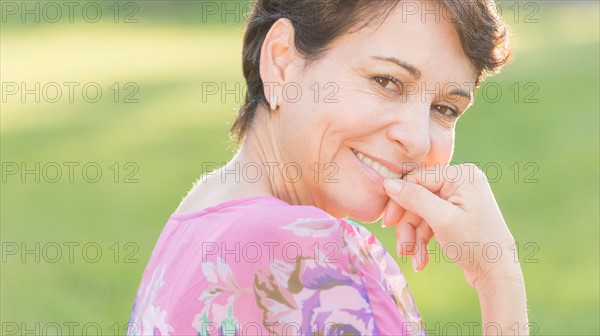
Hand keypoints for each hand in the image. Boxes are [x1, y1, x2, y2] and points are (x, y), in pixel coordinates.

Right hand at [382, 164, 520, 287]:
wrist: (498, 275)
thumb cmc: (475, 245)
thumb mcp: (442, 220)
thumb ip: (414, 198)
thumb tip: (388, 183)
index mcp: (462, 175)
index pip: (417, 179)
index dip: (399, 200)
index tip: (387, 223)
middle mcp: (461, 182)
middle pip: (417, 198)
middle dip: (408, 226)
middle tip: (402, 248)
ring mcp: (459, 198)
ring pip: (420, 213)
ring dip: (414, 238)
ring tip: (413, 259)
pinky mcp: (455, 214)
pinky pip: (429, 221)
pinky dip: (422, 240)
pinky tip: (421, 260)